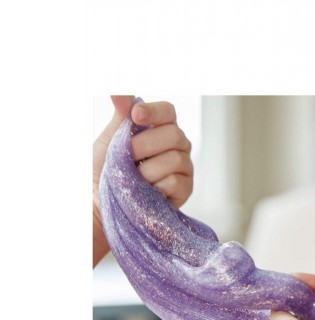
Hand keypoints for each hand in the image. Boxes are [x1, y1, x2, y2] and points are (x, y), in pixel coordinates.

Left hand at [93, 96, 192, 266]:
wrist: (100, 206)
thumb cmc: (103, 173)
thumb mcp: (109, 141)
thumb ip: (121, 115)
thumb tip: (120, 89)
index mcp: (159, 130)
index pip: (169, 111)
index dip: (154, 111)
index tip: (135, 116)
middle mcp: (176, 147)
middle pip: (175, 134)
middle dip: (144, 146)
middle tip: (127, 158)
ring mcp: (183, 169)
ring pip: (176, 158)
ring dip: (148, 170)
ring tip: (136, 180)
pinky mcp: (185, 191)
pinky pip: (176, 182)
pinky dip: (156, 187)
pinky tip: (148, 193)